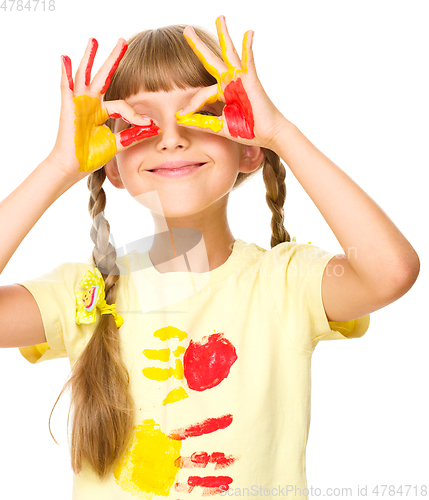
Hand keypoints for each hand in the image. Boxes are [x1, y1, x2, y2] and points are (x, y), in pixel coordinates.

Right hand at [50, 38, 159, 177]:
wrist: (75, 167)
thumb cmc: (91, 155)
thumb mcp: (117, 144)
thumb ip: (132, 135)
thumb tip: (153, 128)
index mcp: (102, 111)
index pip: (123, 105)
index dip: (136, 114)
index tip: (149, 124)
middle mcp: (91, 103)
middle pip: (104, 77)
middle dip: (113, 59)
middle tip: (122, 42)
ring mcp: (79, 103)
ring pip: (86, 75)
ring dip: (90, 58)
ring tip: (94, 40)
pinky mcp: (68, 107)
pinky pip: (66, 86)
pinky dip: (66, 73)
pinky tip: (65, 58)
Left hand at [175, 16, 283, 149]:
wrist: (267, 135)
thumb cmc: (248, 130)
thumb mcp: (220, 127)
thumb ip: (202, 122)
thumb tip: (181, 119)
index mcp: (223, 93)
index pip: (202, 93)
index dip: (191, 104)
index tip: (180, 115)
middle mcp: (230, 83)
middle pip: (211, 61)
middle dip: (198, 46)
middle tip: (187, 30)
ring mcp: (240, 79)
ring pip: (229, 53)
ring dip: (224, 35)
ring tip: (219, 18)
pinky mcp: (251, 80)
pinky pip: (248, 61)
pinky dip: (248, 47)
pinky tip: (248, 33)